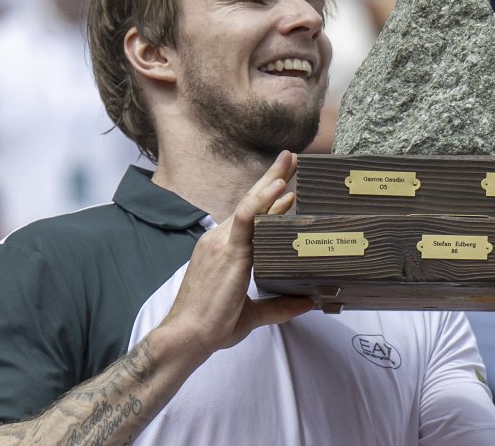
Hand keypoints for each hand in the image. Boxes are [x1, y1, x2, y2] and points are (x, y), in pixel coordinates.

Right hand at [160, 151, 312, 361]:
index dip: (269, 200)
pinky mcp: (227, 251)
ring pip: (251, 205)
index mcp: (222, 249)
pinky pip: (246, 219)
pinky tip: (281, 187)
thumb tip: (307, 303)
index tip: (289, 187)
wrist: (187, 337)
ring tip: (292, 161)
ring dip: (272, 180)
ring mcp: (221, 243)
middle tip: (293, 158)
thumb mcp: (252, 313)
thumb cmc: (212, 326)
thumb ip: (279, 306)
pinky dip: (263, 201)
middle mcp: (220, 240)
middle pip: (250, 202)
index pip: (249, 217)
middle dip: (272, 178)